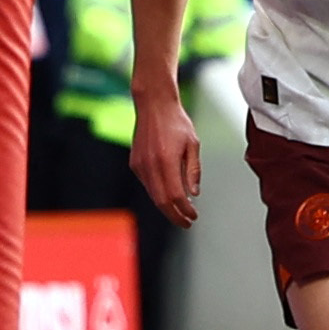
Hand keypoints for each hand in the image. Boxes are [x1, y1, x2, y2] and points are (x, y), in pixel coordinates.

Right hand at [130, 91, 201, 228]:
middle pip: (161, 201)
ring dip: (166, 207)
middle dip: (174, 216)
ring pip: (153, 195)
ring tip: (181, 212)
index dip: (184, 210)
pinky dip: (158, 194)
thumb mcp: (193, 145)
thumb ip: (193, 171)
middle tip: (186, 223)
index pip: (175, 195)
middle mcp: (150, 165)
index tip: (194, 216)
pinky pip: (147, 185)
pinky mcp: (135, 164)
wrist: (153, 105)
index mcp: (166, 160)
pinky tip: (169, 195)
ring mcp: (140, 165)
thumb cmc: (177, 122)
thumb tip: (193, 194)